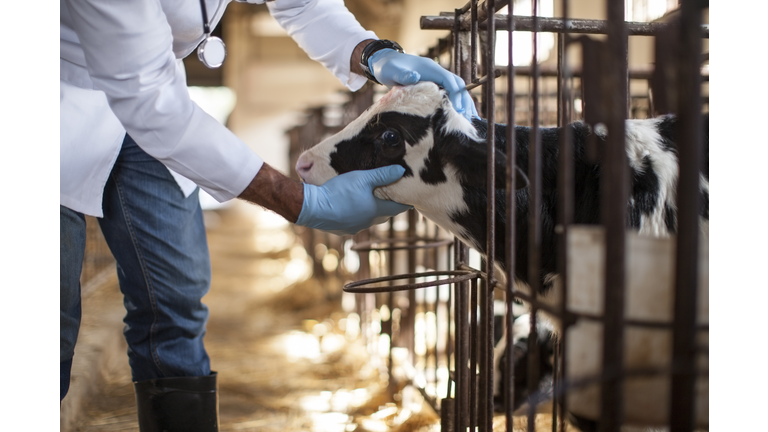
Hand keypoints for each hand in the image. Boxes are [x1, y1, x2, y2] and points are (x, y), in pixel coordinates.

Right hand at [296, 165, 411, 235]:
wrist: (313, 208)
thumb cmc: (339, 191)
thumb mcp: (362, 178)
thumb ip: (382, 175)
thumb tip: (401, 171)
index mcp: (376, 210)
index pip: (397, 208)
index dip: (404, 203)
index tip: (411, 201)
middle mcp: (368, 222)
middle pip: (384, 214)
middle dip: (389, 207)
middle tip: (393, 199)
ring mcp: (355, 228)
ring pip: (369, 220)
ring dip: (372, 212)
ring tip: (372, 203)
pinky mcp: (342, 230)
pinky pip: (354, 223)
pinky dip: (357, 216)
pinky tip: (351, 208)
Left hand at [368, 49, 478, 120]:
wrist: (384, 63)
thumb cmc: (388, 67)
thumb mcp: (392, 71)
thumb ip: (403, 74)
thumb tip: (414, 76)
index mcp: (430, 68)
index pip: (449, 80)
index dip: (456, 94)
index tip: (458, 109)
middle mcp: (436, 72)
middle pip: (458, 85)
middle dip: (465, 100)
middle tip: (469, 117)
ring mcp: (436, 78)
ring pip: (456, 90)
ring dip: (463, 103)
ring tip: (470, 119)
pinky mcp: (433, 85)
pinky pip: (449, 94)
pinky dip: (456, 104)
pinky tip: (459, 116)